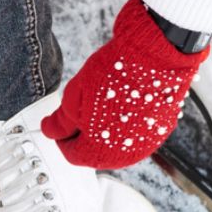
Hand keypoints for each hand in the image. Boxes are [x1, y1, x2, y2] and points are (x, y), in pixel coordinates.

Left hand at [40, 0, 208, 168]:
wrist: (154, 56)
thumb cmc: (114, 75)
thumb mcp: (73, 98)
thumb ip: (60, 122)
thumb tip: (50, 130)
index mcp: (98, 152)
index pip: (71, 154)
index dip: (63, 137)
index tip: (62, 123)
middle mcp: (124, 155)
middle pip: (95, 153)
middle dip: (85, 135)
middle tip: (83, 110)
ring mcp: (146, 144)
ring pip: (116, 144)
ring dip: (106, 130)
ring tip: (104, 103)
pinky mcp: (161, 130)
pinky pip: (136, 134)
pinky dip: (127, 123)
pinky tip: (123, 103)